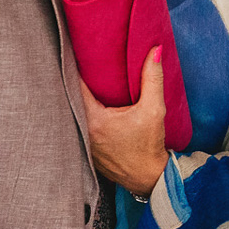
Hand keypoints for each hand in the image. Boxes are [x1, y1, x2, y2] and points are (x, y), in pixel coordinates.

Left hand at [80, 48, 170, 197]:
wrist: (149, 177)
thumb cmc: (150, 145)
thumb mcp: (154, 110)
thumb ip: (152, 79)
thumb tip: (155, 50)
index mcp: (94, 121)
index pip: (77, 87)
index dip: (77, 69)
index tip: (80, 55)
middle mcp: (83, 133)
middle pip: (74, 100)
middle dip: (79, 84)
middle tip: (85, 65)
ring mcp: (83, 144)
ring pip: (76, 115)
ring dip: (81, 102)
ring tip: (87, 84)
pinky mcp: (88, 152)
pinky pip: (80, 128)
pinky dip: (85, 118)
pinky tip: (92, 109)